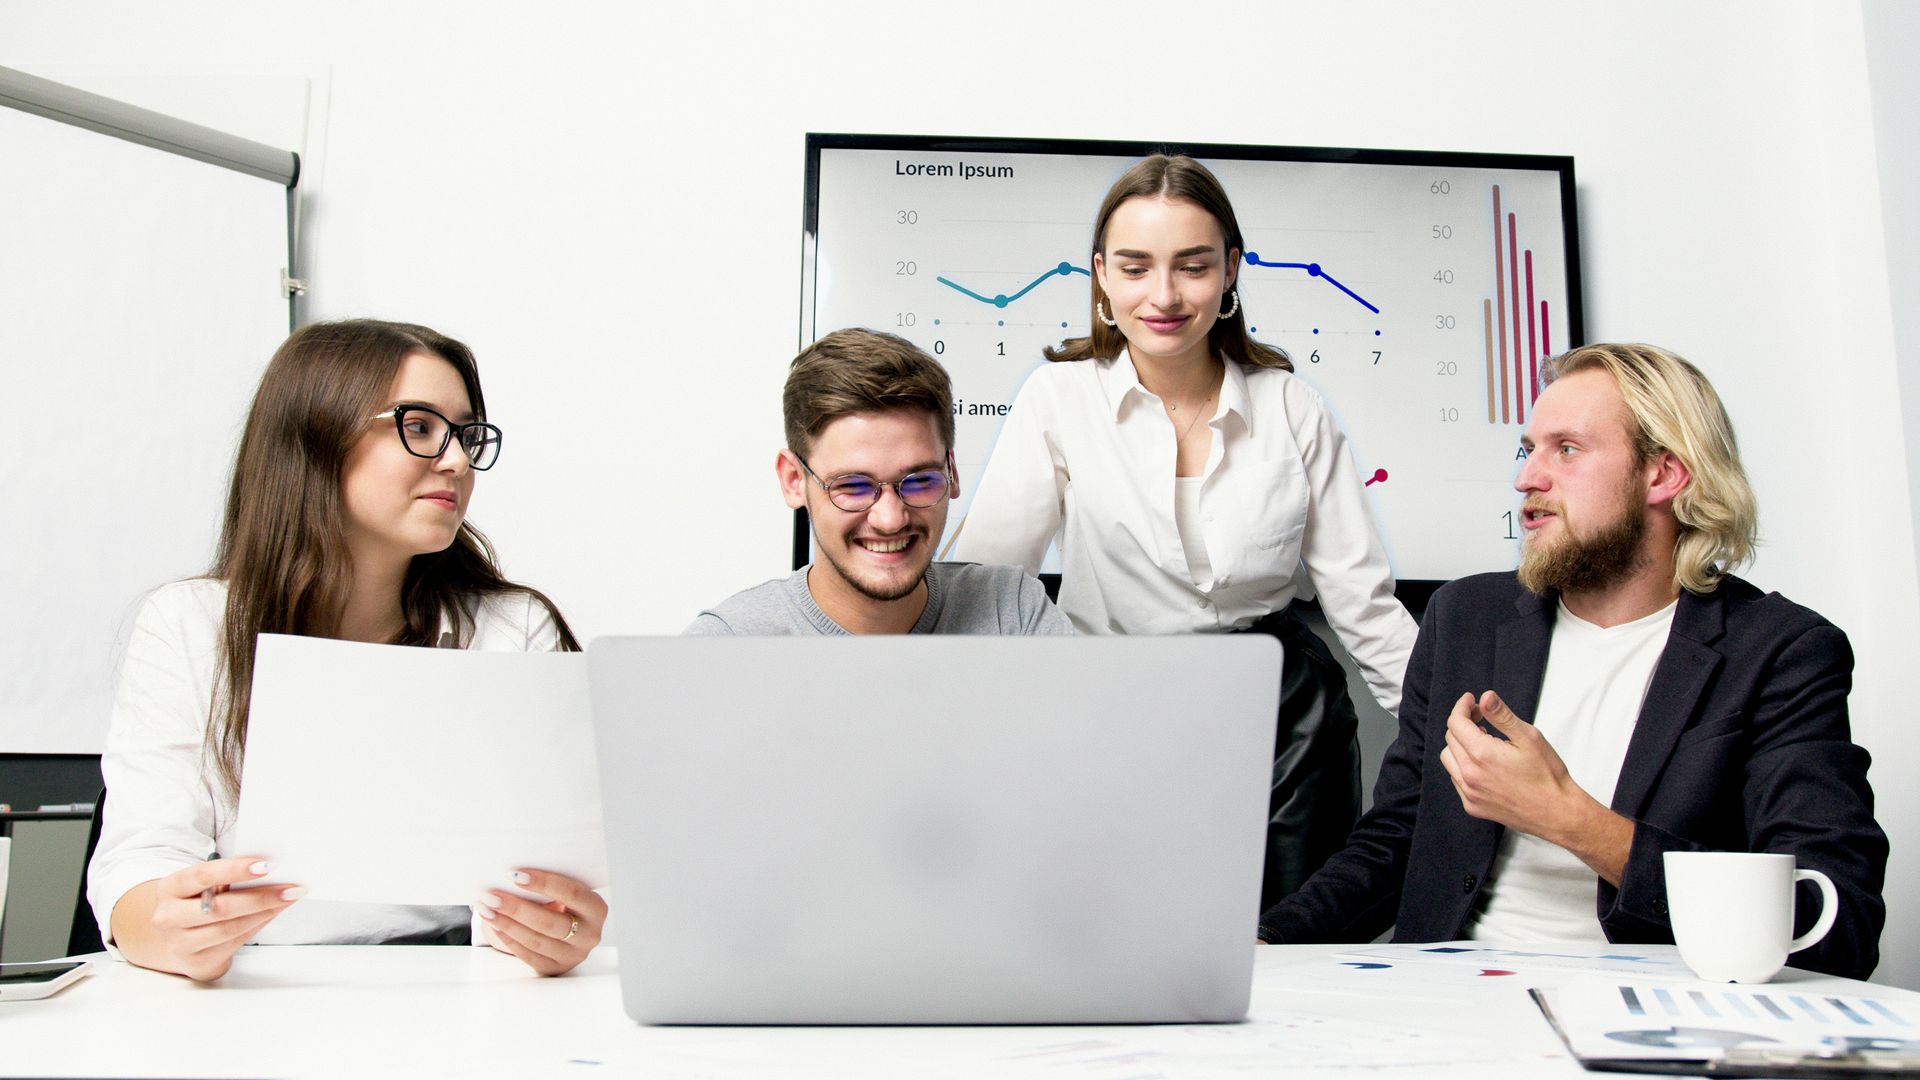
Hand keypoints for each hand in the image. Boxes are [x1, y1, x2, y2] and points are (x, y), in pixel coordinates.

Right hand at [118, 858, 302, 981]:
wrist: (177, 939)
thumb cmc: (195, 903)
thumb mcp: (200, 886)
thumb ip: (224, 878)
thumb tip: (267, 869)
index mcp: (170, 889)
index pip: (202, 876)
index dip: (234, 870)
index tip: (265, 866)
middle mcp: (168, 917)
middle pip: (220, 908)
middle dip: (260, 897)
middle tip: (290, 888)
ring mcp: (180, 943)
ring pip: (231, 928)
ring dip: (265, 912)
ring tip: (288, 899)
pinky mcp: (197, 961)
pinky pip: (235, 942)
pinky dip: (258, 925)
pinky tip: (273, 913)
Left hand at [478, 869, 605, 975]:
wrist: (569, 931)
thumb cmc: (565, 904)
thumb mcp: (568, 893)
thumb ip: (551, 887)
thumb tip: (514, 876)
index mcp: (596, 909)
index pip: (572, 894)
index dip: (544, 883)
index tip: (516, 875)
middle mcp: (589, 935)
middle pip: (551, 922)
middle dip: (517, 908)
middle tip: (492, 896)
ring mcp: (572, 955)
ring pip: (536, 940)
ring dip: (507, 923)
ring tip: (487, 909)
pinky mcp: (554, 968)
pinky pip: (527, 954)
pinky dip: (508, 938)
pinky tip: (495, 925)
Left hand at [1437, 691, 1631, 882]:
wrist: (1557, 813)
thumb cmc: (1548, 775)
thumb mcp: (1529, 738)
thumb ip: (1503, 715)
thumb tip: (1485, 697)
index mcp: (1482, 755)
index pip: (1456, 722)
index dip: (1462, 706)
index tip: (1471, 700)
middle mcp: (1469, 775)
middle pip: (1451, 738)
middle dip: (1463, 723)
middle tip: (1482, 717)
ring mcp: (1469, 793)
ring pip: (1449, 759)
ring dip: (1460, 745)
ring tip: (1483, 740)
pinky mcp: (1472, 806)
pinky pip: (1456, 779)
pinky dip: (1463, 766)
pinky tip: (1483, 764)